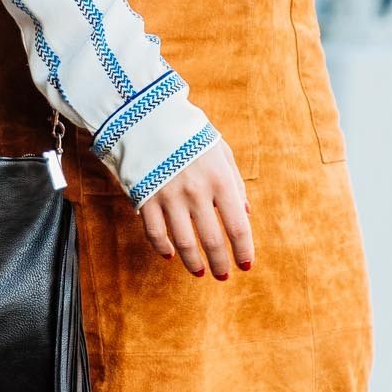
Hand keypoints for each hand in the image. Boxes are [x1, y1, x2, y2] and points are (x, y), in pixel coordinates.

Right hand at [138, 137, 253, 278]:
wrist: (149, 116)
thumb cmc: (190, 135)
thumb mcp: (221, 152)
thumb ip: (236, 183)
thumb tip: (246, 214)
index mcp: (220, 180)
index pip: (237, 226)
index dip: (243, 250)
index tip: (246, 265)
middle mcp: (196, 192)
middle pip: (212, 240)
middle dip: (221, 262)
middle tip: (224, 275)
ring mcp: (169, 197)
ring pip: (184, 242)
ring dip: (194, 262)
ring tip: (200, 271)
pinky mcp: (146, 198)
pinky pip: (155, 233)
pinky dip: (163, 248)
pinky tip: (171, 255)